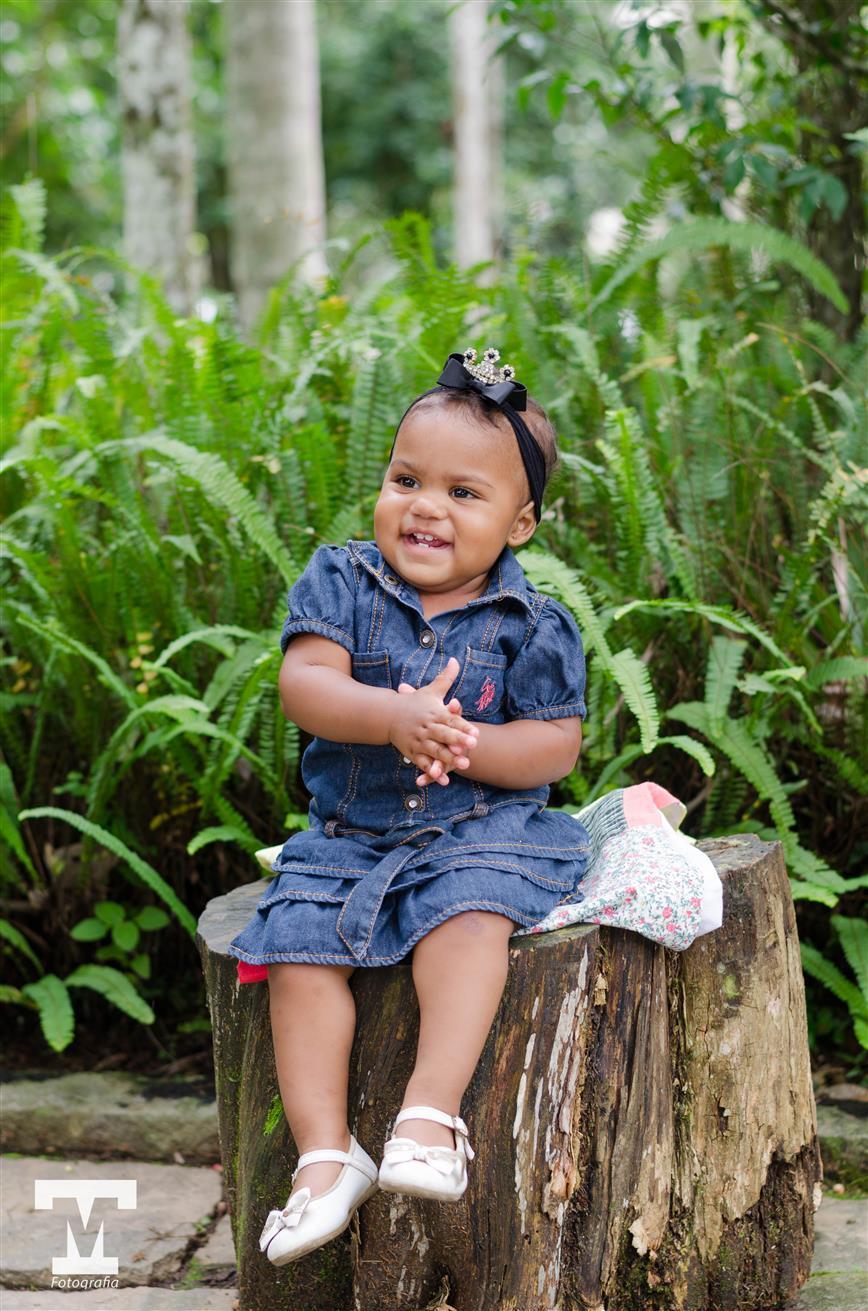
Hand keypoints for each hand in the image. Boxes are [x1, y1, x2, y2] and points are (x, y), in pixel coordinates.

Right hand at [388, 657, 477, 786]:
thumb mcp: (430, 690)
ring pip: (436, 751)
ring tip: (465, 765)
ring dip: (449, 759)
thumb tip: (455, 659)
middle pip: (444, 735)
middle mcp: (427, 728)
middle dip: (458, 741)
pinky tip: (445, 780)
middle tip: (474, 746)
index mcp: (433, 713)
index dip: (463, 726)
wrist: (387, 715)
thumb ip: (445, 678)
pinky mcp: (412, 753)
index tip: (476, 733)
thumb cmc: (414, 703)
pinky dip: (433, 772)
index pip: (451, 720)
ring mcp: (419, 741)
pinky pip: (424, 763)